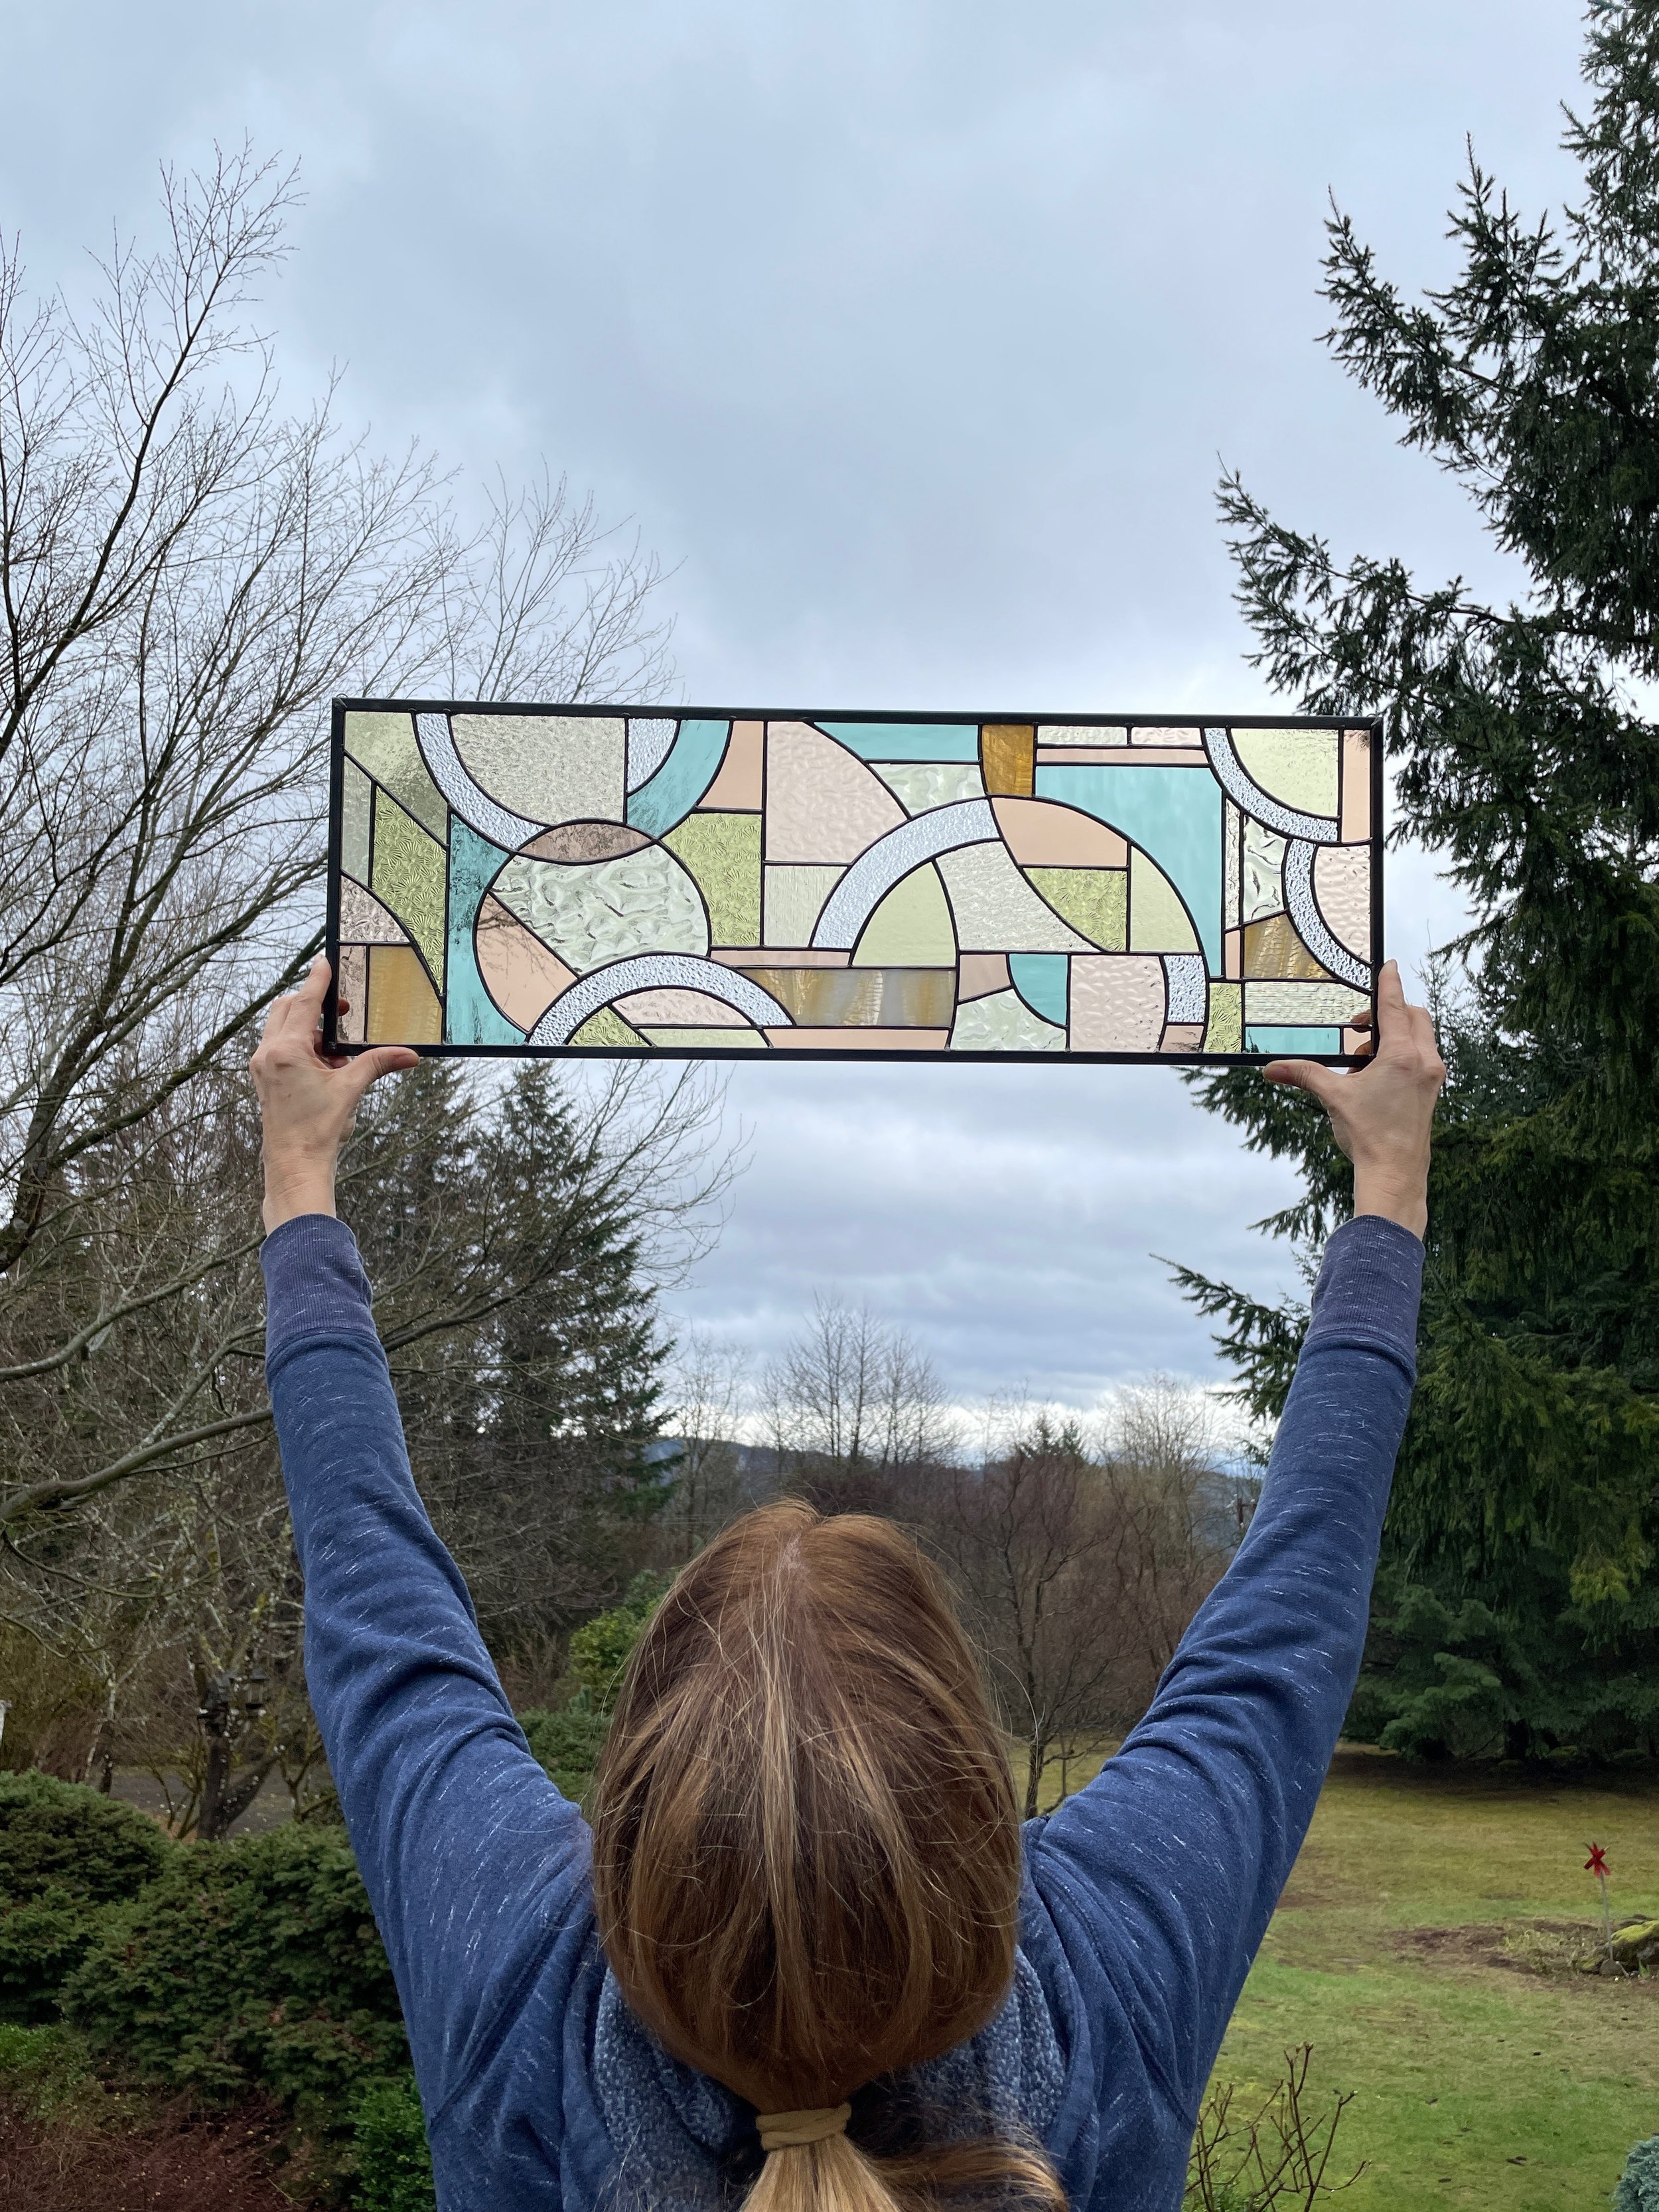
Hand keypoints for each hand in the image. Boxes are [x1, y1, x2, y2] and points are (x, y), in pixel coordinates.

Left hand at [249, 956, 418, 1232]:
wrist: (294, 1163)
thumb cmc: (317, 1129)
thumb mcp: (350, 1090)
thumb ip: (377, 1063)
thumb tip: (410, 1054)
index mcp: (287, 1050)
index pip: (304, 1003)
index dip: (317, 980)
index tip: (324, 962)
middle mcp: (268, 1053)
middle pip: (287, 1009)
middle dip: (313, 1002)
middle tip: (341, 1009)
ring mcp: (262, 1066)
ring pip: (282, 1028)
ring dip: (309, 1027)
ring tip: (337, 1048)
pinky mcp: (264, 1078)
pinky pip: (281, 1047)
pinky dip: (301, 1045)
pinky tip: (325, 1064)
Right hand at [1262, 960, 1444, 1240]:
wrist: (1396, 1173)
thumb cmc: (1368, 1135)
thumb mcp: (1333, 1097)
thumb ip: (1304, 1075)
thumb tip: (1270, 1069)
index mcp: (1402, 1055)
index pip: (1396, 1006)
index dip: (1390, 983)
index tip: (1390, 965)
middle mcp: (1424, 1061)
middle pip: (1415, 1017)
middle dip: (1390, 1013)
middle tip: (1360, 1028)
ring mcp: (1432, 1077)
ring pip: (1420, 1037)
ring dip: (1395, 1036)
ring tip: (1363, 1060)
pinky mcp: (1432, 1091)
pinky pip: (1421, 1057)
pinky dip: (1402, 1054)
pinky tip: (1376, 1077)